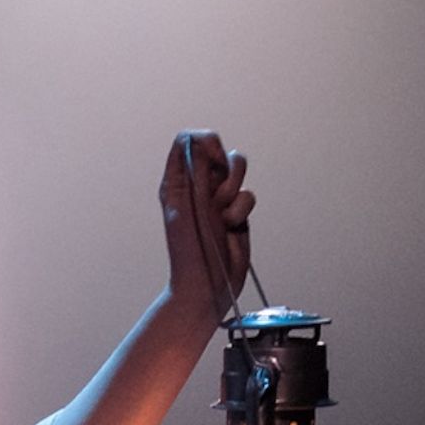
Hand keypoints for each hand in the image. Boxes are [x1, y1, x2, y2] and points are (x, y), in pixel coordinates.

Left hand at [159, 131, 251, 321]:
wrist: (207, 284)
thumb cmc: (190, 251)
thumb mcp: (189, 205)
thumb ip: (197, 171)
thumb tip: (202, 141)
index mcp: (177, 181)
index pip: (188, 141)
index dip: (205, 142)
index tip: (214, 159)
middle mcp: (197, 185)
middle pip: (217, 151)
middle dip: (224, 170)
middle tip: (216, 196)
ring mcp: (217, 197)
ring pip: (237, 170)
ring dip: (234, 191)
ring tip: (223, 216)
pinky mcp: (236, 210)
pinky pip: (248, 194)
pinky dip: (242, 209)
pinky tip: (232, 227)